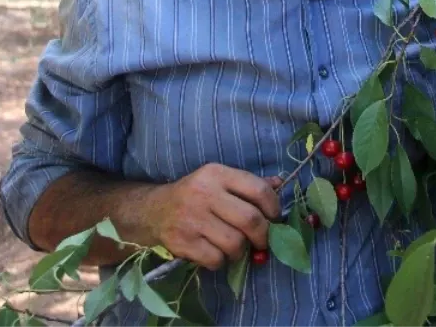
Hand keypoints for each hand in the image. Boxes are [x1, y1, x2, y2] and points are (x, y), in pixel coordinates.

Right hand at [136, 163, 281, 270]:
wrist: (154, 210)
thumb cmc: (196, 195)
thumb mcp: (219, 181)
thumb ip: (249, 184)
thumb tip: (280, 183)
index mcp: (217, 174)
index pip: (258, 189)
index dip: (273, 207)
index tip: (274, 219)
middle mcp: (204, 193)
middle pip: (250, 220)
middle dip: (263, 236)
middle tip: (262, 241)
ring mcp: (192, 219)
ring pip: (234, 243)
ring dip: (240, 251)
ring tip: (234, 246)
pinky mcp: (182, 242)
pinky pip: (215, 259)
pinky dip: (221, 261)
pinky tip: (215, 253)